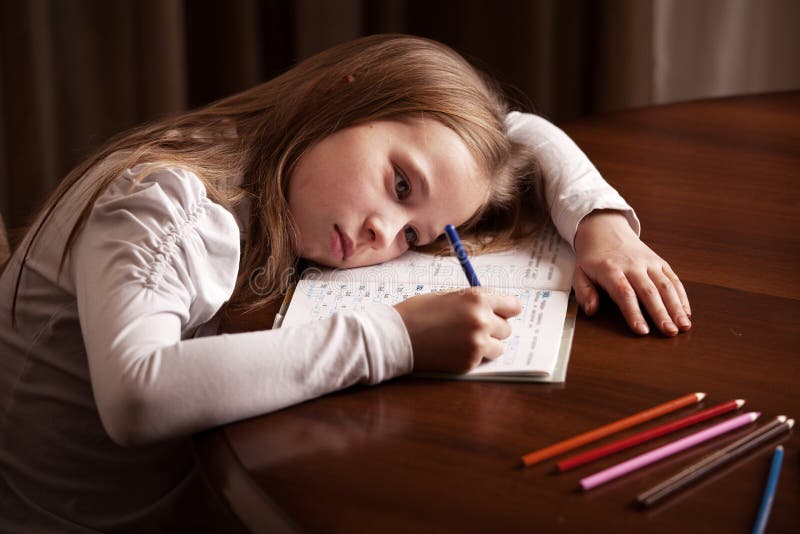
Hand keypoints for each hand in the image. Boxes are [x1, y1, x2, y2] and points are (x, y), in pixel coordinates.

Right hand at [395, 288, 521, 372]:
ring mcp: (477, 343)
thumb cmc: (417, 312)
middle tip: (472, 328)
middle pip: (506, 328)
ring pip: (498, 346)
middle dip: (493, 329)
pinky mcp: (469, 362)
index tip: (500, 314)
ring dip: (486, 345)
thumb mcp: (448, 296)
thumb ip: (473, 301)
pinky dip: (471, 357)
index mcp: (477, 298)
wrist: (396, 336)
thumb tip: (493, 307)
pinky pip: (482, 360)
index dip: (505, 310)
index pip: (513, 306)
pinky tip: (452, 350)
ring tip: (463, 341)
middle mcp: (482, 320)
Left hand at [573, 210, 691, 335]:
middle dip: (660, 314)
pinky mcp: (660, 262)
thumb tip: (591, 310)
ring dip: (676, 307)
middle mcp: (632, 265)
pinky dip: (682, 296)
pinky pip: (673, 279)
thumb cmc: (592, 258)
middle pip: (649, 291)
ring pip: (665, 286)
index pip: (624, 293)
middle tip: (669, 333)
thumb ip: (584, 292)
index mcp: (610, 269)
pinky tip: (686, 312)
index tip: (642, 331)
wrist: (605, 230)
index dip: (634, 313)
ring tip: (684, 326)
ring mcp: (648, 262)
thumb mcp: (579, 273)